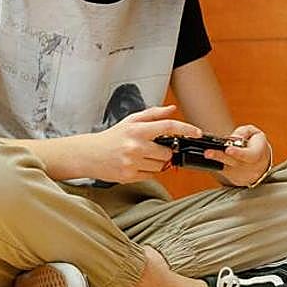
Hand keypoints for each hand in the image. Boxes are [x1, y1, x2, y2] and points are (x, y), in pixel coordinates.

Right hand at [86, 105, 201, 182]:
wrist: (88, 154)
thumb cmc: (111, 137)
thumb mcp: (130, 121)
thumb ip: (153, 114)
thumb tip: (172, 109)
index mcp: (137, 130)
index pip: (168, 127)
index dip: (186, 129)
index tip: (197, 133)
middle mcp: (136, 146)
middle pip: (167, 152)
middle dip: (163, 152)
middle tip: (150, 149)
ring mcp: (133, 162)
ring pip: (161, 166)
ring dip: (155, 163)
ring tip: (140, 157)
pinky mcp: (129, 176)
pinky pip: (151, 176)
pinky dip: (147, 172)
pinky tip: (135, 165)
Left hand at [204, 124, 272, 187]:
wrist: (261, 166)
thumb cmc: (256, 147)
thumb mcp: (256, 134)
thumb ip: (245, 132)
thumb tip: (234, 137)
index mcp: (257, 154)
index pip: (248, 155)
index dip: (238, 153)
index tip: (228, 149)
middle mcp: (248, 166)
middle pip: (232, 162)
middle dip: (219, 157)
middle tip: (208, 153)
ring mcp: (240, 174)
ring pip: (225, 168)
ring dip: (214, 161)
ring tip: (206, 154)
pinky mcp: (231, 177)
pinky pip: (221, 171)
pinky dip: (215, 164)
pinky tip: (209, 158)